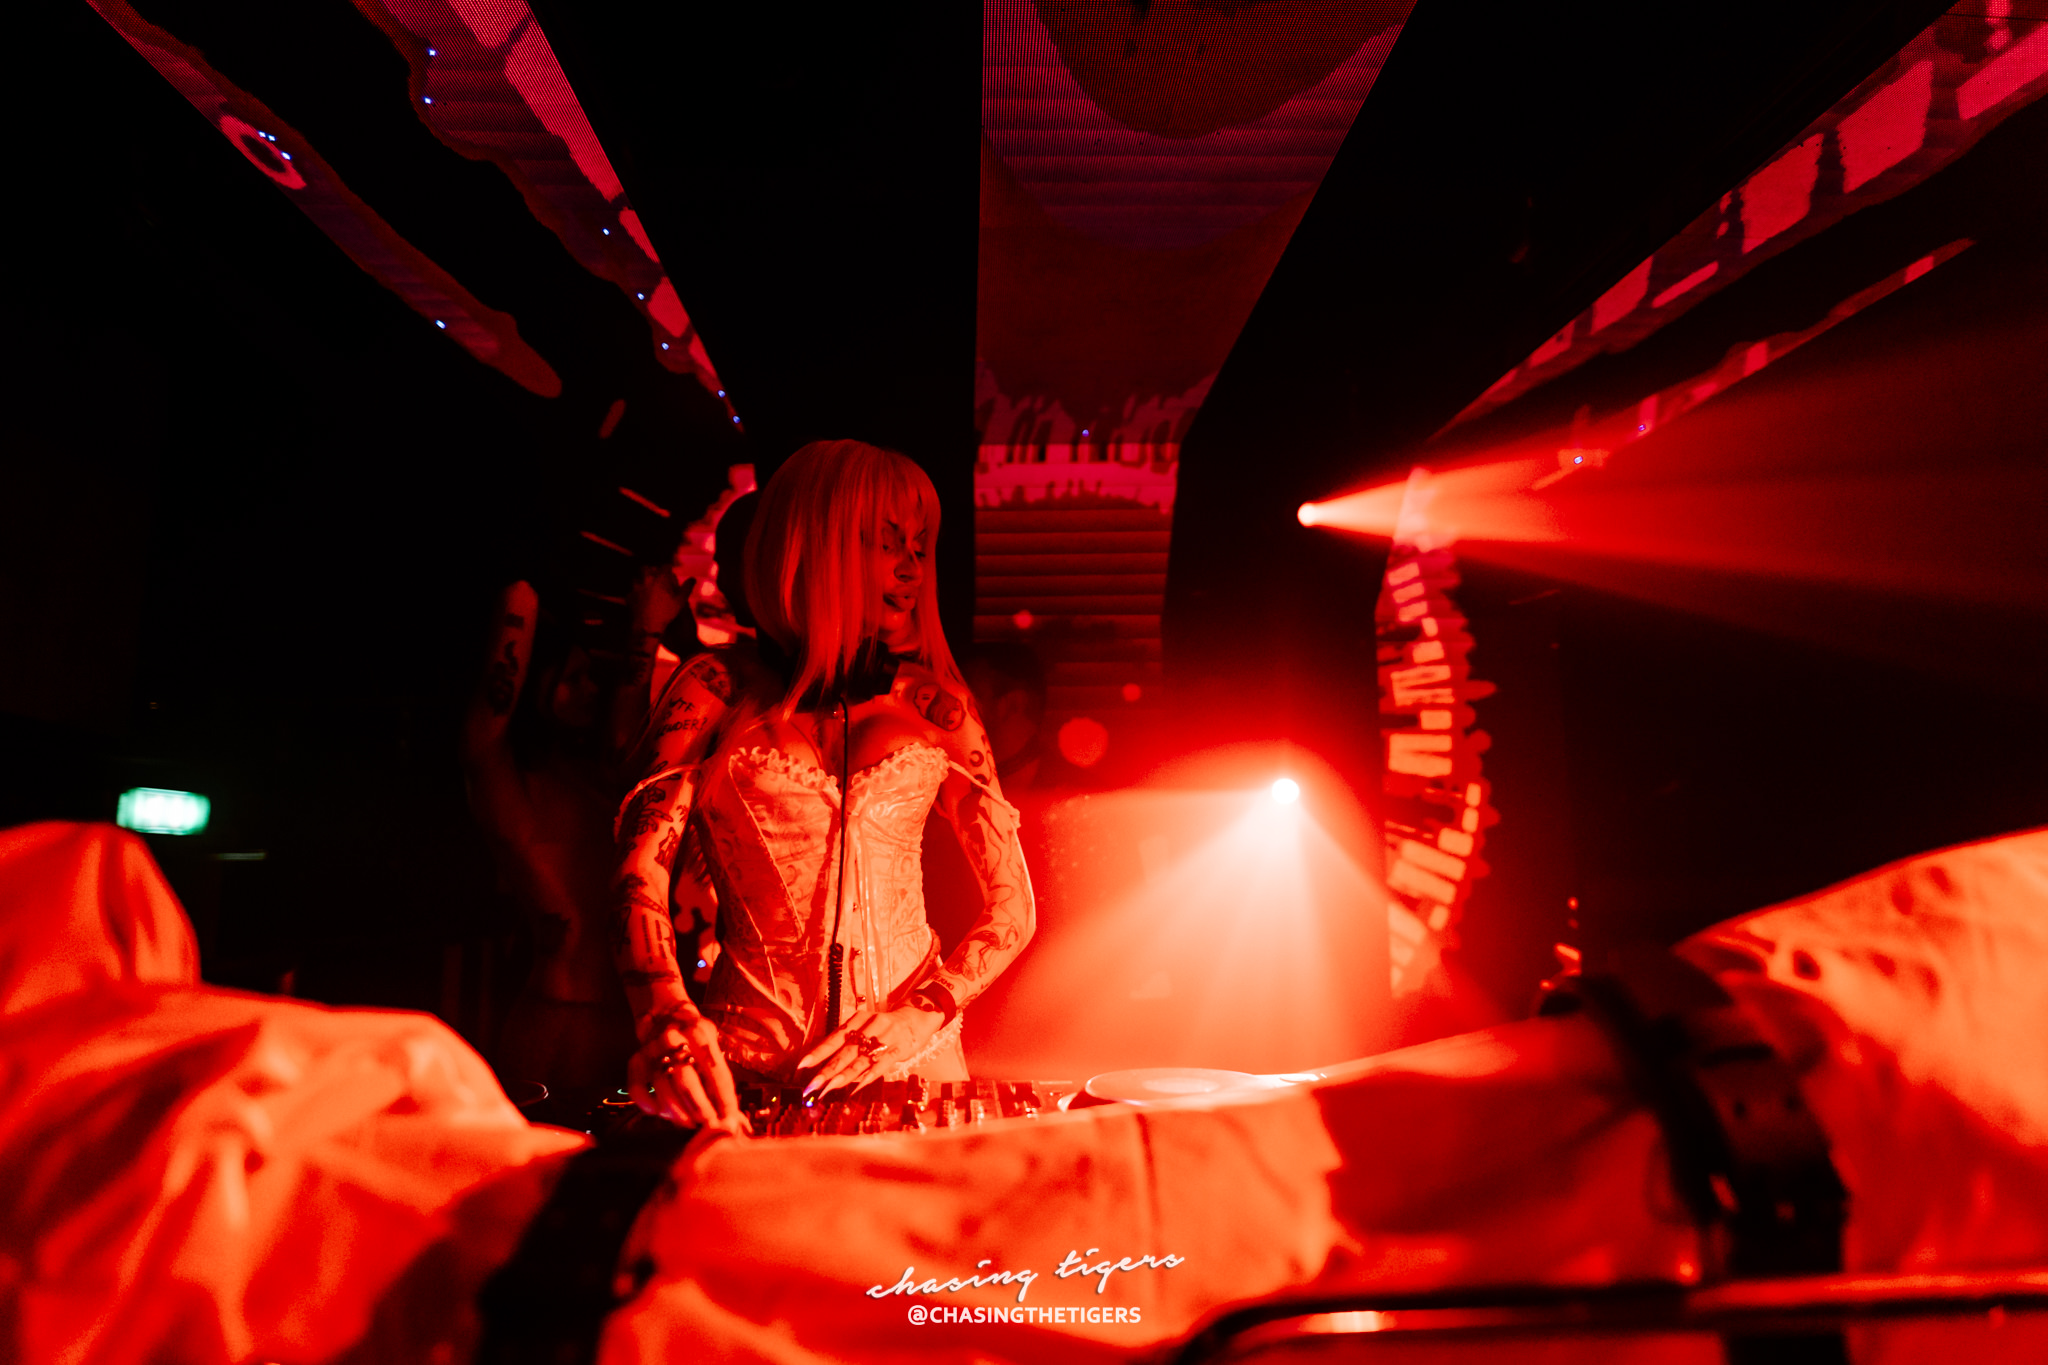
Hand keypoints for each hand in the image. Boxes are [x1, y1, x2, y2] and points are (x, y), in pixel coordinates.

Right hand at [628, 1004, 748, 1134]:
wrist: (663, 1016)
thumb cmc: (694, 1037)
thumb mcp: (711, 1043)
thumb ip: (719, 1073)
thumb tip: (731, 1113)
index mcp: (698, 1034)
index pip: (715, 1072)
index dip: (724, 1099)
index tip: (730, 1119)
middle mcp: (673, 1040)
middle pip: (687, 1082)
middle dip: (701, 1109)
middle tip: (710, 1126)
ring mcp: (652, 1050)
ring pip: (662, 1089)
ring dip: (678, 1113)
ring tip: (691, 1123)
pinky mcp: (635, 1061)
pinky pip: (637, 1089)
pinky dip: (648, 1104)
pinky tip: (661, 1113)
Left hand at [629, 565, 692, 636]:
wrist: (647, 626)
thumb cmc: (666, 613)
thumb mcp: (680, 601)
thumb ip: (687, 588)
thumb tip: (693, 579)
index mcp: (659, 579)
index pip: (665, 566)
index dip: (669, 568)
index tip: (670, 570)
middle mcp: (646, 580)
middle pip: (647, 568)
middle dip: (652, 570)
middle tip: (656, 576)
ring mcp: (636, 588)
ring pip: (636, 577)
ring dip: (641, 580)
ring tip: (647, 586)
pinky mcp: (629, 596)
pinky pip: (631, 590)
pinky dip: (636, 592)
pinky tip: (640, 597)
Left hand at [797, 1003, 943, 1099]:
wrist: (917, 1017)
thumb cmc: (884, 1027)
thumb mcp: (865, 1028)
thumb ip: (849, 1046)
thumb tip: (827, 1070)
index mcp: (858, 1019)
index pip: (833, 1038)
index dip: (817, 1053)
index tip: (801, 1066)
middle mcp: (870, 1027)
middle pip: (845, 1052)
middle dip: (826, 1071)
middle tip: (810, 1086)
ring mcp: (885, 1038)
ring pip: (860, 1060)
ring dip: (842, 1077)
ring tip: (827, 1090)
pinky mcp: (899, 1049)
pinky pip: (881, 1065)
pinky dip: (867, 1077)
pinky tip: (855, 1088)